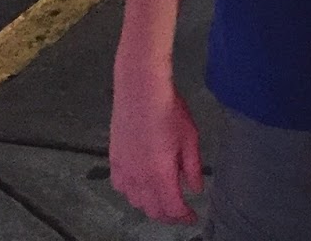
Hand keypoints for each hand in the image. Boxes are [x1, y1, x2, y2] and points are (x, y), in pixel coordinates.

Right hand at [110, 77, 203, 224]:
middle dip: (169, 214)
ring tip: (164, 199)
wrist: (140, 92)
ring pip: (136, 201)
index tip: (193, 217)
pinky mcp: (114, 161)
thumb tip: (196, 188)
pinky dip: (133, 193)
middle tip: (181, 212)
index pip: (172, 208)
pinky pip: (122, 188)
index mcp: (160, 175)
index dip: (184, 217)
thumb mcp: (189, 138)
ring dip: (151, 205)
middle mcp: (139, 179)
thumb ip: (192, 167)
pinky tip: (141, 186)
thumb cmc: (169, 111)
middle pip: (153, 209)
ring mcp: (124, 171)